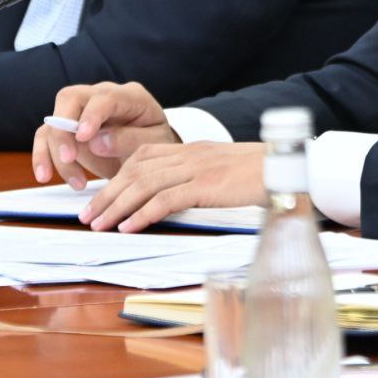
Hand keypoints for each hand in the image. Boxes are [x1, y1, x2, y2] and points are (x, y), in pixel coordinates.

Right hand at [34, 79, 171, 185]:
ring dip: (55, 152)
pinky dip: (42, 156)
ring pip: (54, 121)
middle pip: (70, 98)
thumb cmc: (155, 143)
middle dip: (64, 129)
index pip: (105, 97)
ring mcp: (81, 111)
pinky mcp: (67, 128)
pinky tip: (44, 176)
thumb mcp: (155, 143)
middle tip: (68, 158)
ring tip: (76, 183)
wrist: (150, 151)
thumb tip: (95, 143)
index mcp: (129, 96)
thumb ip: (130, 140)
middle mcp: (101, 96)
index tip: (84, 136)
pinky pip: (45, 136)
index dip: (91, 115)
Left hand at [77, 139, 267, 229]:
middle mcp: (188, 154)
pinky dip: (143, 213)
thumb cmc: (262, 174)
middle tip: (87, 216)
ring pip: (144, 185)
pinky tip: (129, 227)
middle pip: (135, 171)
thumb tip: (175, 200)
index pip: (141, 159)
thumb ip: (198, 180)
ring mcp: (197, 168)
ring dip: (116, 206)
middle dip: (107, 194)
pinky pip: (166, 199)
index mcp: (190, 150)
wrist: (290, 167)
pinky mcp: (207, 185)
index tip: (99, 199)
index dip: (115, 178)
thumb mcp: (223, 172)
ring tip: (100, 225)